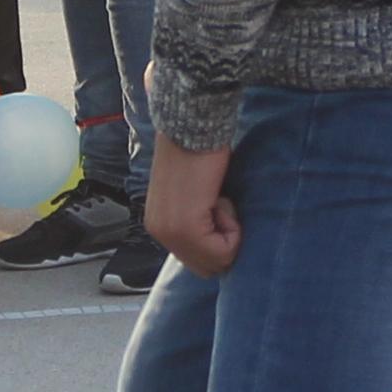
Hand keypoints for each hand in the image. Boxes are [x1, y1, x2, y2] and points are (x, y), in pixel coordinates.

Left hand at [145, 138, 242, 277]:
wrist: (193, 125)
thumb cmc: (198, 150)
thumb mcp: (192, 193)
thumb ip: (197, 218)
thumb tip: (218, 238)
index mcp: (159, 225)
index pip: (197, 259)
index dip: (218, 238)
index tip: (215, 203)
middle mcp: (159, 233)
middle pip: (207, 266)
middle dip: (224, 240)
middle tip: (219, 203)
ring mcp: (171, 232)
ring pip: (218, 260)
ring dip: (229, 230)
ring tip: (217, 198)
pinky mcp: (187, 228)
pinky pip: (224, 249)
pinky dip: (232, 225)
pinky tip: (219, 198)